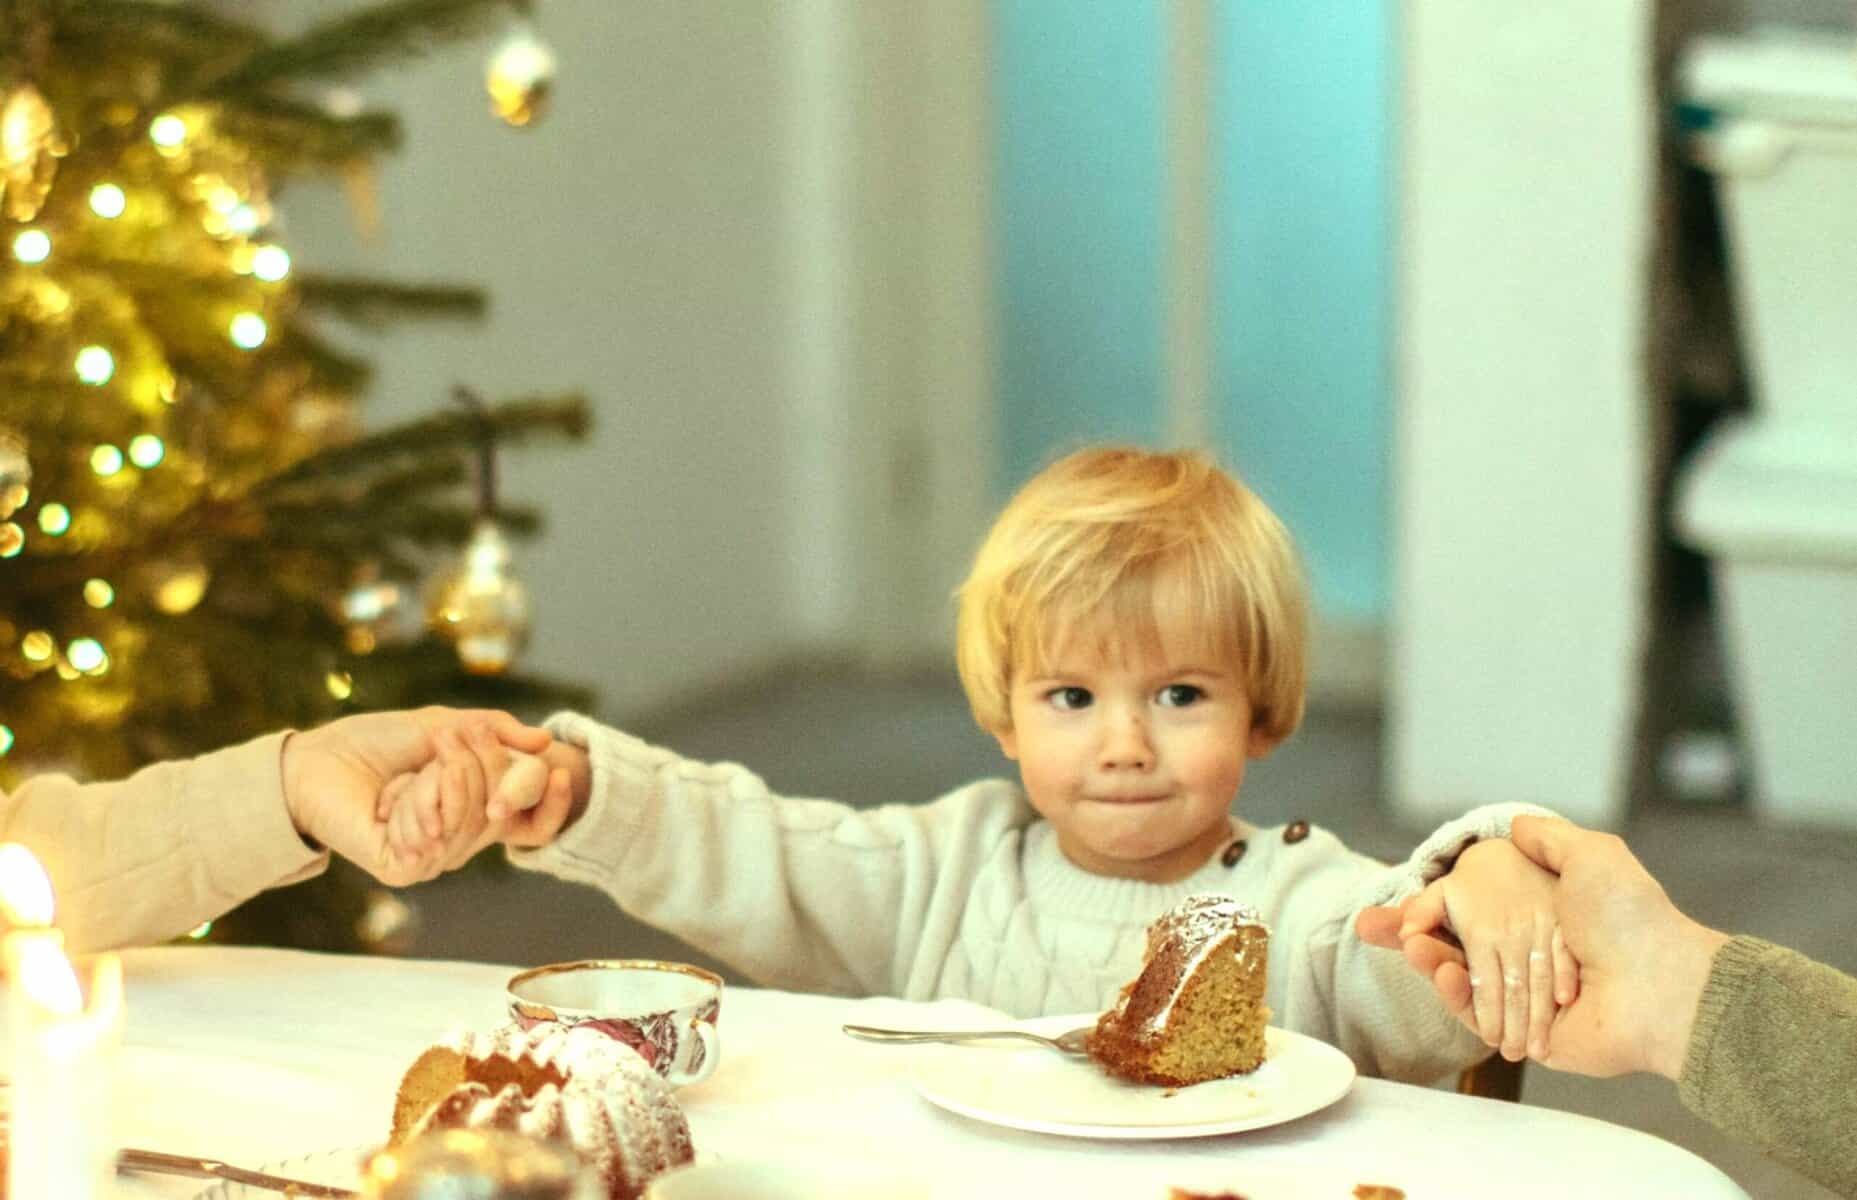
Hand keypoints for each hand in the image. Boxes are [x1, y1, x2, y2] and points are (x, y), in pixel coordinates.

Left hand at [380, 727, 581, 872]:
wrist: (319, 758)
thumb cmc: (377, 740)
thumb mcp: (446, 725)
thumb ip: (496, 731)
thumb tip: (546, 740)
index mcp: (473, 811)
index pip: (531, 822)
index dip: (553, 803)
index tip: (564, 772)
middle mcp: (457, 840)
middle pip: (497, 813)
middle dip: (472, 767)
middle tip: (441, 744)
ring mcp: (431, 857)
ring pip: (465, 824)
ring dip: (436, 784)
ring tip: (403, 775)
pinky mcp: (402, 869)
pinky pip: (432, 839)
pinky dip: (414, 805)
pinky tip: (387, 799)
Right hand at [1359, 818, 1729, 1078]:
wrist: (1659, 986)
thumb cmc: (1630, 918)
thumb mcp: (1593, 855)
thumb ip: (1550, 838)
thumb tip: (1515, 826)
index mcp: (1549, 919)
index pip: (1478, 911)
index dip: (1436, 904)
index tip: (1406, 900)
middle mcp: (1537, 958)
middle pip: (1461, 946)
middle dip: (1417, 935)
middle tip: (1373, 925)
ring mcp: (1530, 999)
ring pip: (1464, 979)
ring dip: (1431, 961)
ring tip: (1412, 944)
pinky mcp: (1527, 1034)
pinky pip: (1479, 1014)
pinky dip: (1454, 993)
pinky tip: (1441, 969)